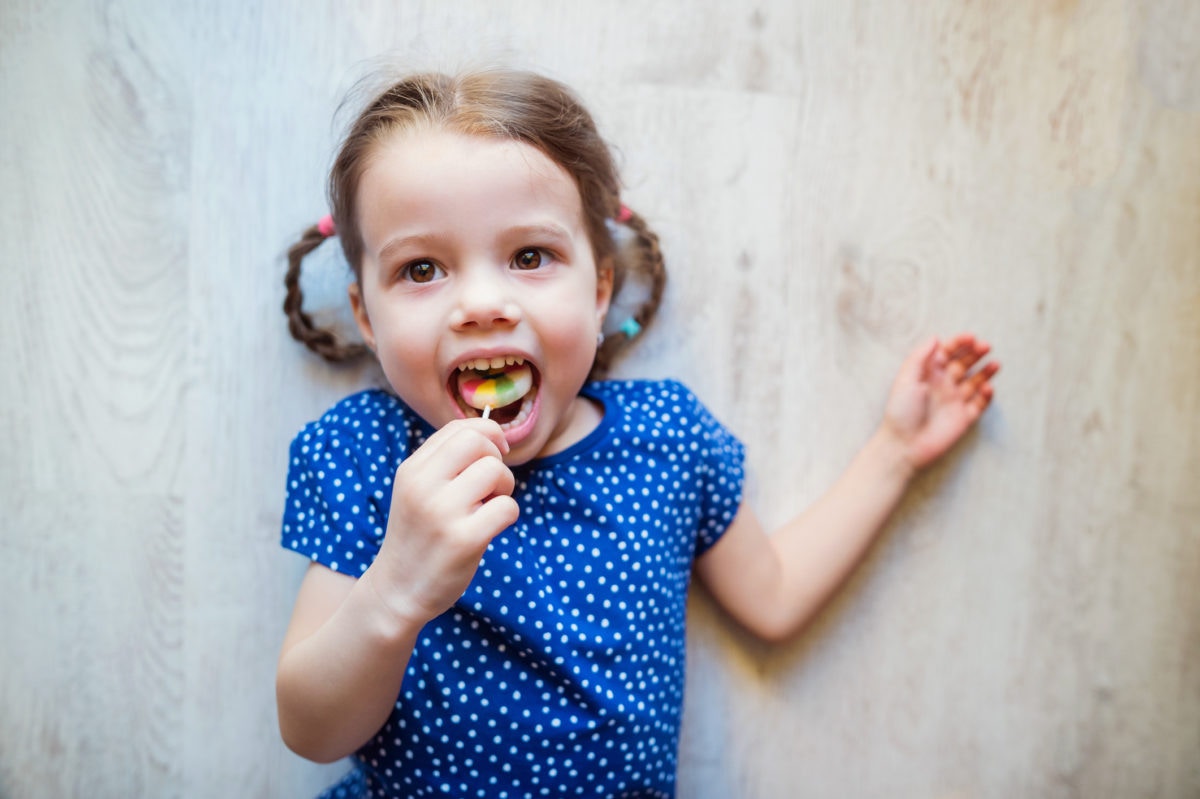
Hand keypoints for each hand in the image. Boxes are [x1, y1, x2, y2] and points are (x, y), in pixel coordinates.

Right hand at [369, 418, 518, 623]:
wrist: (398, 590)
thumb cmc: (418, 536)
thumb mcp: (417, 491)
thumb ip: (445, 462)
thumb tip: (492, 435)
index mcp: (411, 470)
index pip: (459, 429)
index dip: (487, 434)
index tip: (495, 453)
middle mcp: (422, 486)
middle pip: (478, 442)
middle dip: (496, 458)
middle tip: (492, 484)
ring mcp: (442, 513)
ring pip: (495, 471)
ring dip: (505, 487)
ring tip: (489, 507)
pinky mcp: (464, 540)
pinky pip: (507, 507)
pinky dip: (509, 515)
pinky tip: (491, 527)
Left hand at [882, 333, 998, 469]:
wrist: (904, 445)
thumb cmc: (901, 411)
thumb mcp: (906, 379)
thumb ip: (920, 356)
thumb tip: (935, 337)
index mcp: (928, 374)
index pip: (947, 352)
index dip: (959, 343)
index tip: (971, 337)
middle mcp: (943, 385)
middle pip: (963, 363)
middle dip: (975, 353)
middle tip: (985, 346)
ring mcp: (954, 401)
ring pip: (975, 381)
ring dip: (986, 372)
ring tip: (995, 364)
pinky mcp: (964, 417)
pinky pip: (980, 403)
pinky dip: (986, 395)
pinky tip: (987, 388)